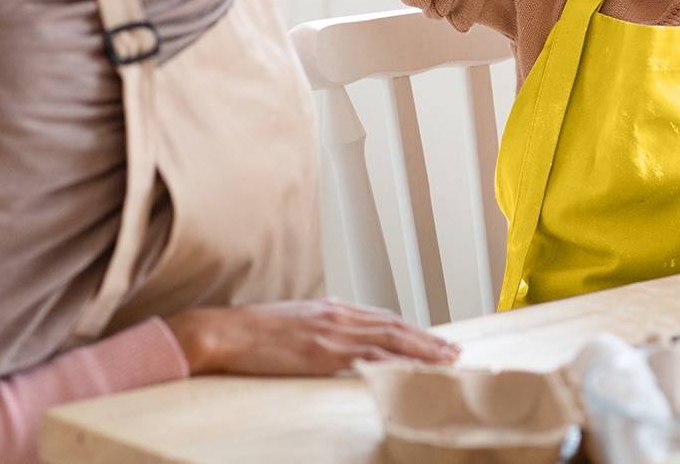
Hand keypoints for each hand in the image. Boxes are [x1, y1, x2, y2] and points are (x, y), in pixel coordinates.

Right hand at [163, 298, 459, 375]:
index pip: (381, 318)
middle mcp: (338, 315)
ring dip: (423, 350)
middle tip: (454, 351)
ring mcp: (333, 332)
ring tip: (447, 361)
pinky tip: (412, 371)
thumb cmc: (251, 332)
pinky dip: (396, 363)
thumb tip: (334, 342)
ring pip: (390, 339)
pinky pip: (370, 358)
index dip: (410, 330)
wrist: (225, 332)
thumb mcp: (293, 324)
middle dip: (427, 339)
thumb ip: (318, 329)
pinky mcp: (325, 351)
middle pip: (394, 326)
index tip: (431, 339)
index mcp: (331, 309)